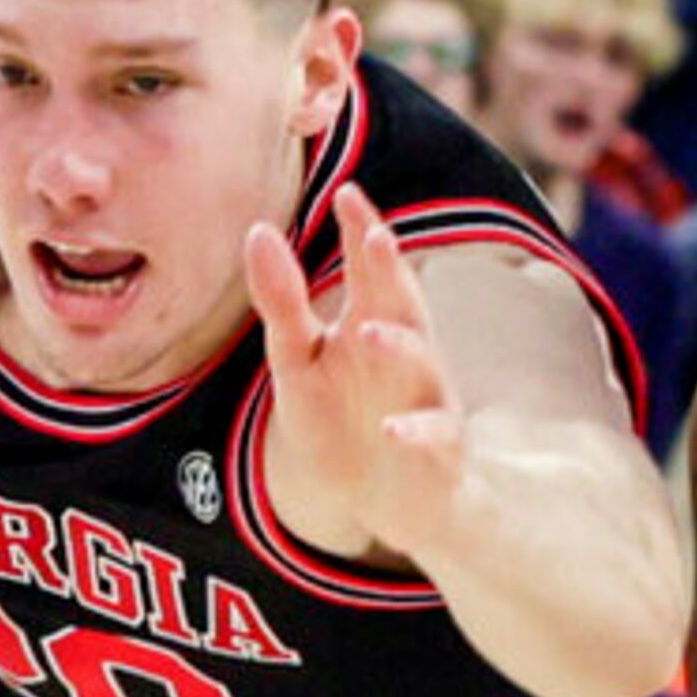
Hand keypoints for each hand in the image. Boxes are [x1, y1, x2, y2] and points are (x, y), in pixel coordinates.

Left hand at [246, 184, 469, 564]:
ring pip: (423, 364)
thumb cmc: (342, 421)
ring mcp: (427, 398)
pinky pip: (433, 434)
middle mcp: (407, 353)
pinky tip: (393, 429)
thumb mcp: (298, 362)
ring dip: (399, 347)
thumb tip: (257, 230)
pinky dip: (416, 431)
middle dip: (391, 272)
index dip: (362, 230)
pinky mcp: (438, 449)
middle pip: (403, 303)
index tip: (347, 193)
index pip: (370, 268)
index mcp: (371, 322)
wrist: (382, 503)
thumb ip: (282, 302)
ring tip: (367, 332)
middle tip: (374, 236)